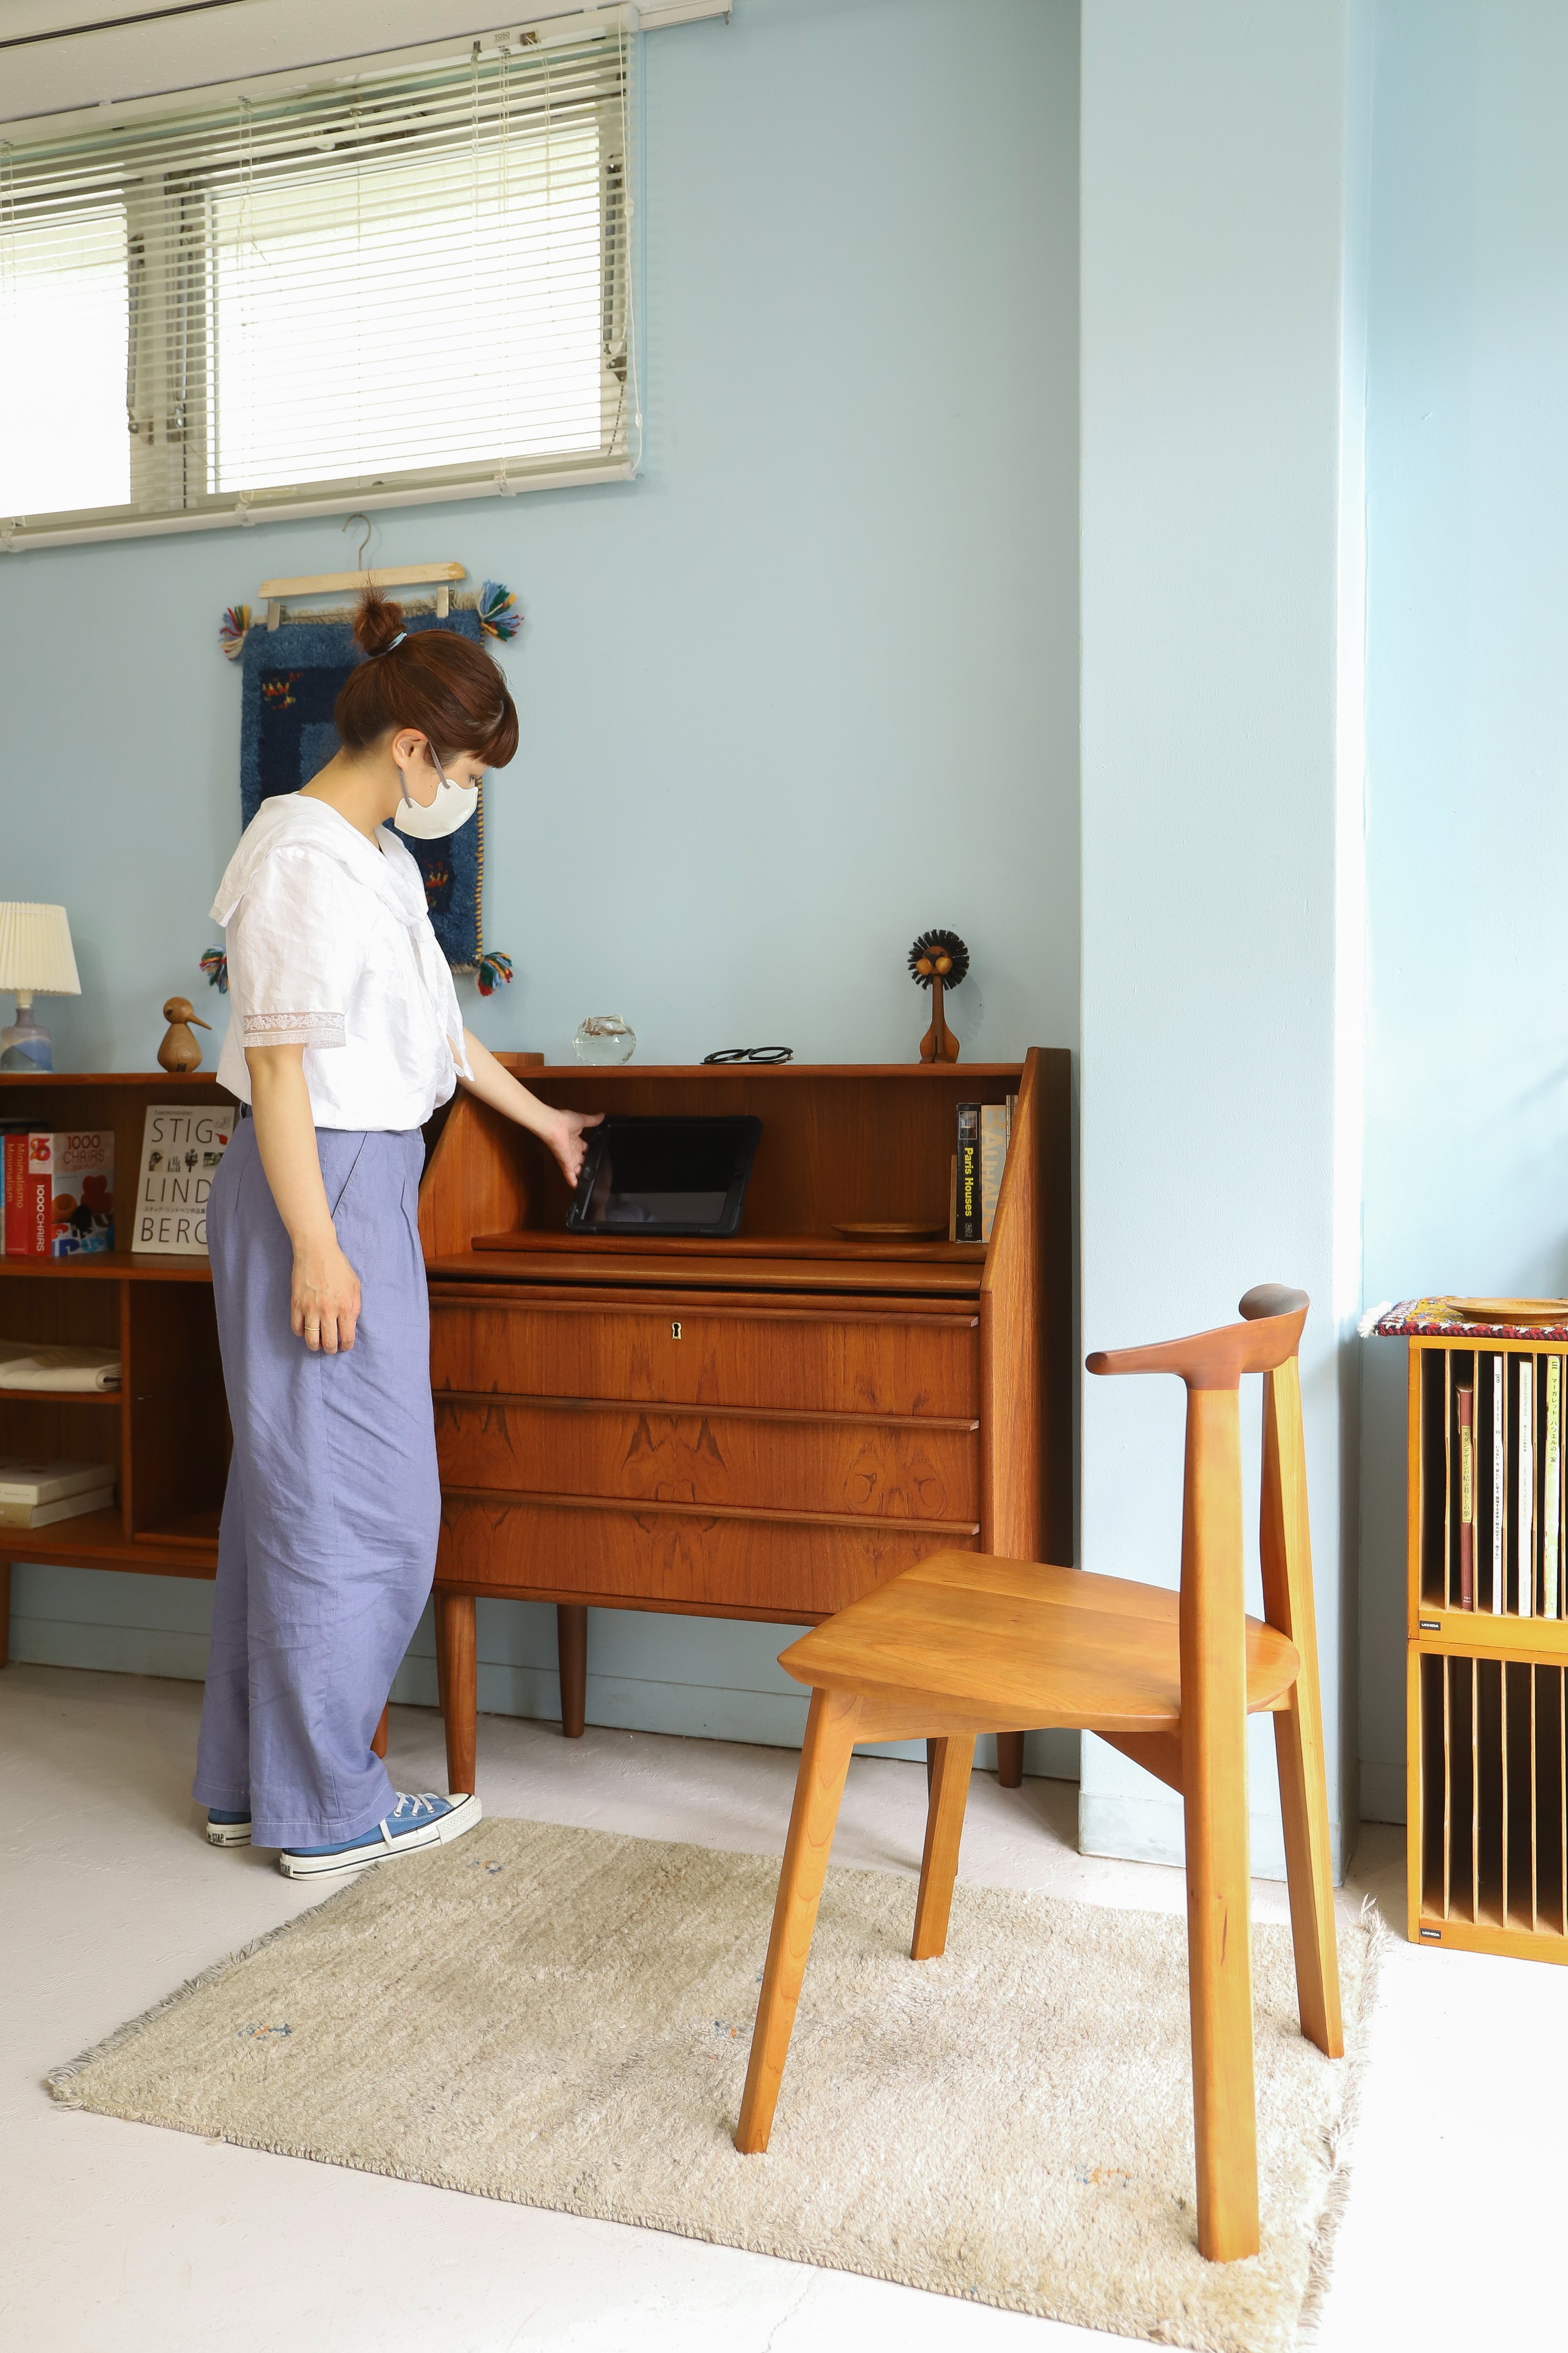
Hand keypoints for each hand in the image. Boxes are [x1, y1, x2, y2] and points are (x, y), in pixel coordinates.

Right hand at [291, 1234, 361, 1352]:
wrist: (316, 1251)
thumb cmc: (338, 1267)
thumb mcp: (355, 1286)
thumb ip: (355, 1308)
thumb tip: (350, 1325)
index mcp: (346, 1307)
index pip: (347, 1338)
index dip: (346, 1346)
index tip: (344, 1346)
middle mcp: (328, 1311)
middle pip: (328, 1343)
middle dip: (330, 1349)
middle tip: (330, 1347)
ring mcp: (310, 1308)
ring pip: (310, 1340)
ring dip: (314, 1346)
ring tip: (317, 1343)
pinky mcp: (296, 1304)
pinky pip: (296, 1328)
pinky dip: (301, 1333)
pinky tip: (306, 1330)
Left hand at [548, 1108, 603, 1187]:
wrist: (554, 1125)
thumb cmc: (564, 1121)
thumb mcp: (583, 1120)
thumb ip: (593, 1120)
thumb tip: (602, 1115)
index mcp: (576, 1141)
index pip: (586, 1149)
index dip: (592, 1153)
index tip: (598, 1156)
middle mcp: (573, 1151)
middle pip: (583, 1161)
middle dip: (589, 1166)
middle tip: (597, 1172)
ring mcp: (570, 1158)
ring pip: (578, 1171)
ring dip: (583, 1176)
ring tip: (592, 1183)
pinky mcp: (566, 1164)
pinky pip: (571, 1176)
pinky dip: (574, 1183)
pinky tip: (579, 1189)